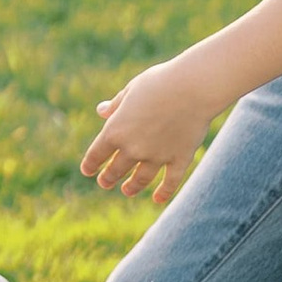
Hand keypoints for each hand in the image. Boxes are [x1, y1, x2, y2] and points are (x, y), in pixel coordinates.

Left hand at [80, 55, 220, 206]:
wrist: (193, 87)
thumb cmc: (159, 82)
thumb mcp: (131, 90)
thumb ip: (116, 105)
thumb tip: (101, 111)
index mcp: (115, 131)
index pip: (96, 154)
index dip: (90, 164)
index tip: (87, 170)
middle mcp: (133, 149)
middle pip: (116, 170)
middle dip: (108, 178)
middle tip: (105, 182)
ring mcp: (157, 157)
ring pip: (140, 179)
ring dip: (132, 187)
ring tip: (127, 190)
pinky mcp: (179, 159)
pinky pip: (170, 182)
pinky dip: (164, 192)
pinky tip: (158, 199)